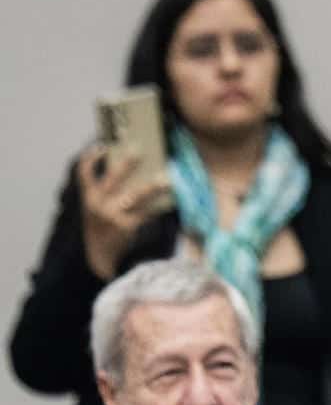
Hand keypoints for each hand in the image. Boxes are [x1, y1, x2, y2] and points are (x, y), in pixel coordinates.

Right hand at [76, 145, 169, 280]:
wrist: (99, 259)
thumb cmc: (102, 230)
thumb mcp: (95, 211)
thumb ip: (105, 194)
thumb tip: (127, 172)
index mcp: (88, 198)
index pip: (84, 173)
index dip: (90, 158)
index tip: (102, 145)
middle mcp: (97, 205)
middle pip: (113, 178)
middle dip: (126, 164)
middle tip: (139, 150)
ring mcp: (112, 215)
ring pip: (135, 195)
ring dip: (152, 186)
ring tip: (167, 178)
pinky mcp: (127, 226)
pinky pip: (147, 212)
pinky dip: (159, 206)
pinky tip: (171, 201)